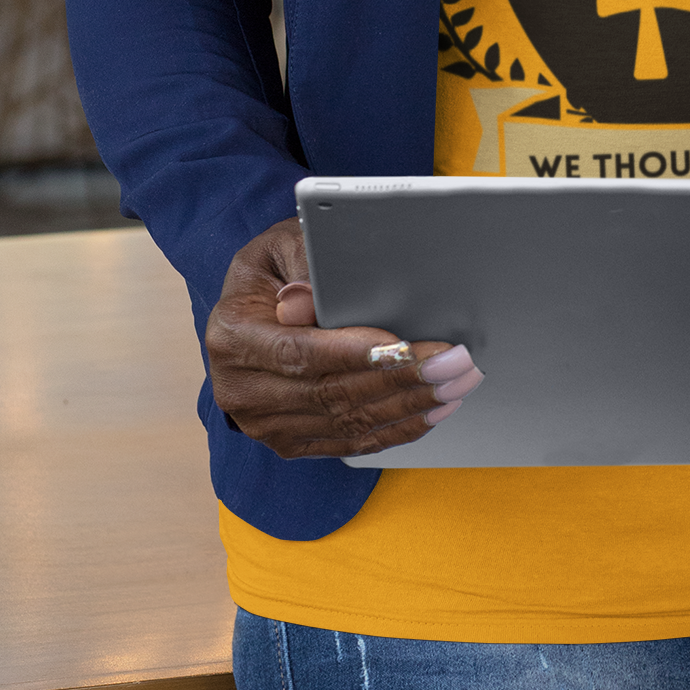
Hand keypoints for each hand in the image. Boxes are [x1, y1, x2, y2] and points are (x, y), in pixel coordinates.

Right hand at [205, 217, 482, 458]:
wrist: (252, 311)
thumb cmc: (277, 269)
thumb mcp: (282, 247)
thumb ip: (301, 267)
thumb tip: (307, 299)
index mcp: (231, 336)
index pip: (298, 352)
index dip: (353, 353)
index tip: (404, 346)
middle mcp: (240, 388)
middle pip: (331, 392)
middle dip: (401, 378)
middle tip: (455, 362)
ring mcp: (264, 424)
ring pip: (347, 421)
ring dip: (410, 405)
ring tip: (458, 383)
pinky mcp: (290, 442)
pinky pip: (349, 441)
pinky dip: (396, 428)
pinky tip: (433, 411)